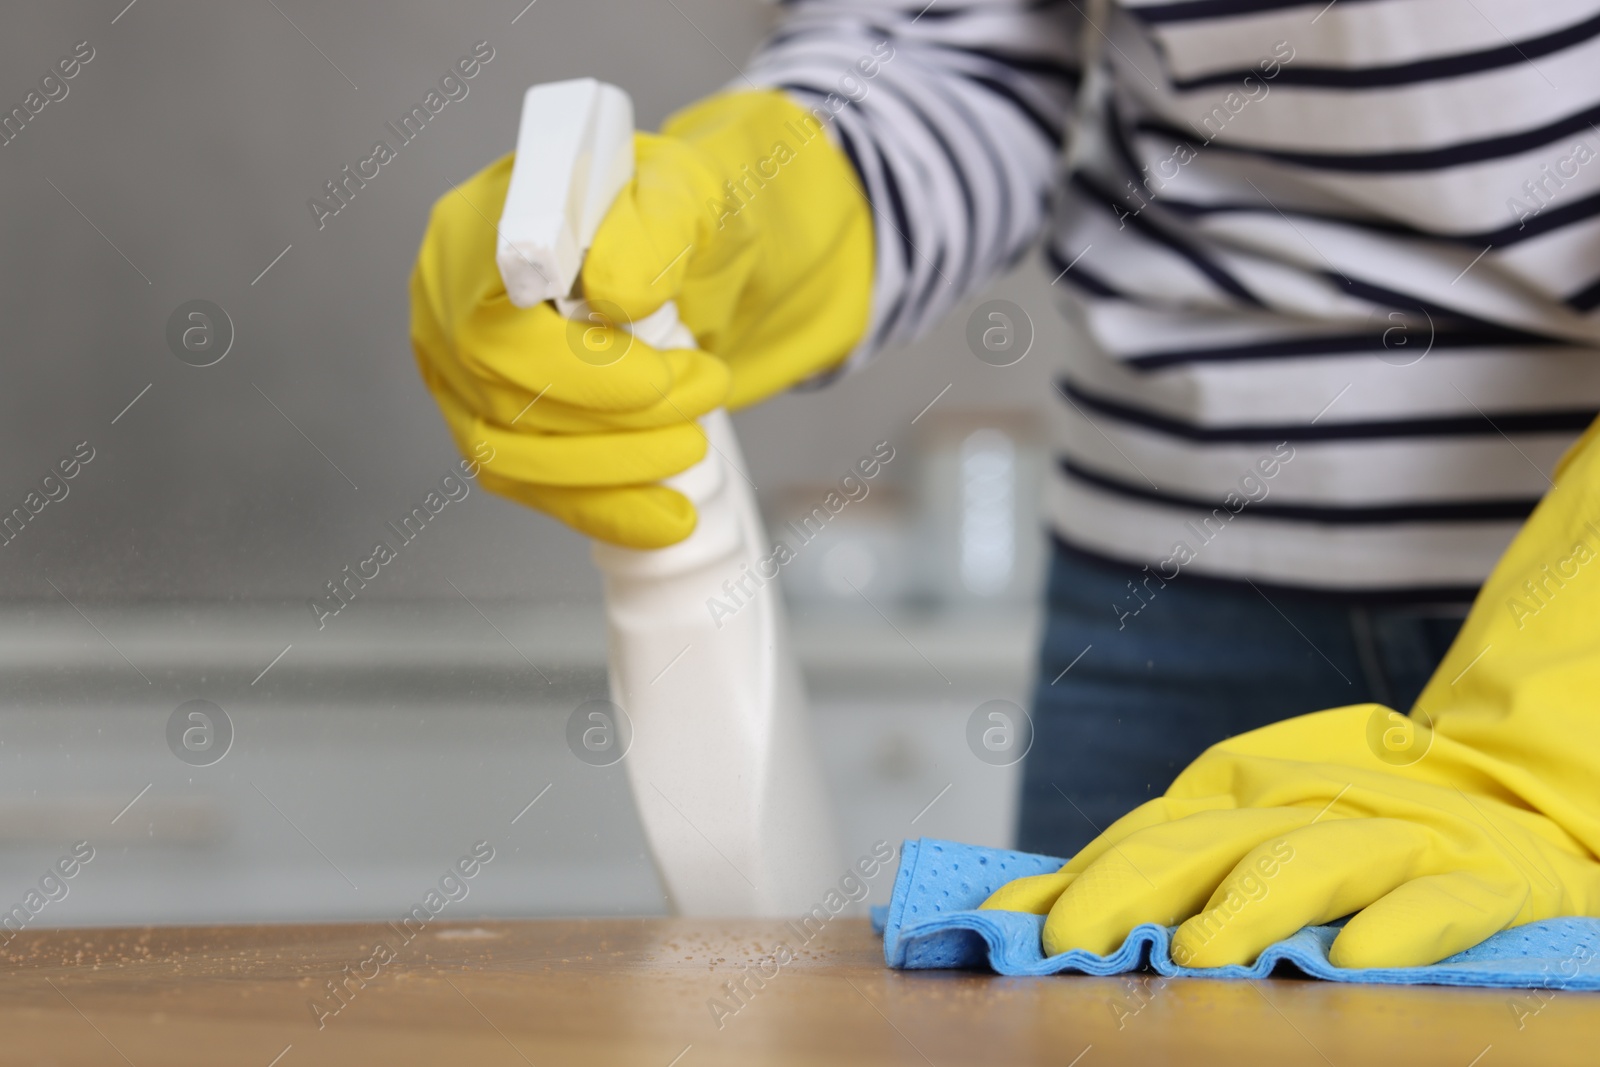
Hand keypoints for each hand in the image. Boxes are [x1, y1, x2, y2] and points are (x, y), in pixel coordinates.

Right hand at [409, 90, 871, 547]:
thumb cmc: (668, 217)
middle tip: (703, 396)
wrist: (678, 255)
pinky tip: (664, 516)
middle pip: (501, 393)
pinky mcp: (484, 424)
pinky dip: (603, 507)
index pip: (493, 318)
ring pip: (511, 452)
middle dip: (613, 419)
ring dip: (613, 468)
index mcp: (480, 227)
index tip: (656, 378)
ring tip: (693, 446)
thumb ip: (653, 230)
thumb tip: (616, 294)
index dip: (571, 367)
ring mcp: (455, 370)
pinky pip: (530, 485)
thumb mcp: (683, 196)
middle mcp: (446, 300)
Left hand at [982, 419, 1599, 968]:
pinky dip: (1398, 927)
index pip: (1143, 834)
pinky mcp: (1483, 877)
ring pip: (1310, 861)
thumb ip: (1154, 870)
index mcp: (1241, 797)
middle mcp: (1305, 805)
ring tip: (1195, 955)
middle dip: (1128, 889)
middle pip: (1203, 841)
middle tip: (1072, 943)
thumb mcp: (1249, 837)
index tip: (1010, 927)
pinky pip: (1438, 902)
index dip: (1076, 879)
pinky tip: (1352, 963)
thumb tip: (1032, 908)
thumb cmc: (1354, 835)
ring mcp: (1395, 836)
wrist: (1520, 800)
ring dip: (1248, 907)